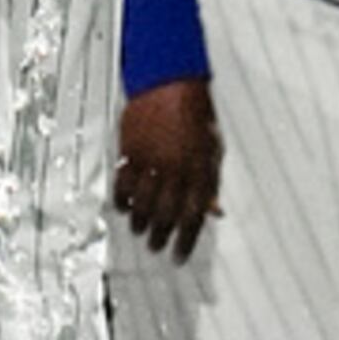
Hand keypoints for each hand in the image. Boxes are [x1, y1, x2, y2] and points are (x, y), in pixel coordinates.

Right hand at [113, 80, 223, 261]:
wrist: (170, 82)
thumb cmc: (197, 114)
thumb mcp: (213, 148)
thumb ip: (211, 182)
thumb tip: (215, 212)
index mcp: (200, 169)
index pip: (193, 216)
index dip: (185, 241)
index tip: (179, 256)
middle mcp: (176, 168)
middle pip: (165, 214)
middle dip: (161, 236)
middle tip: (156, 247)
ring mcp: (151, 159)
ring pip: (143, 202)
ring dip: (140, 222)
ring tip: (140, 232)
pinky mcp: (131, 149)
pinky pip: (124, 183)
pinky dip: (123, 200)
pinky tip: (124, 209)